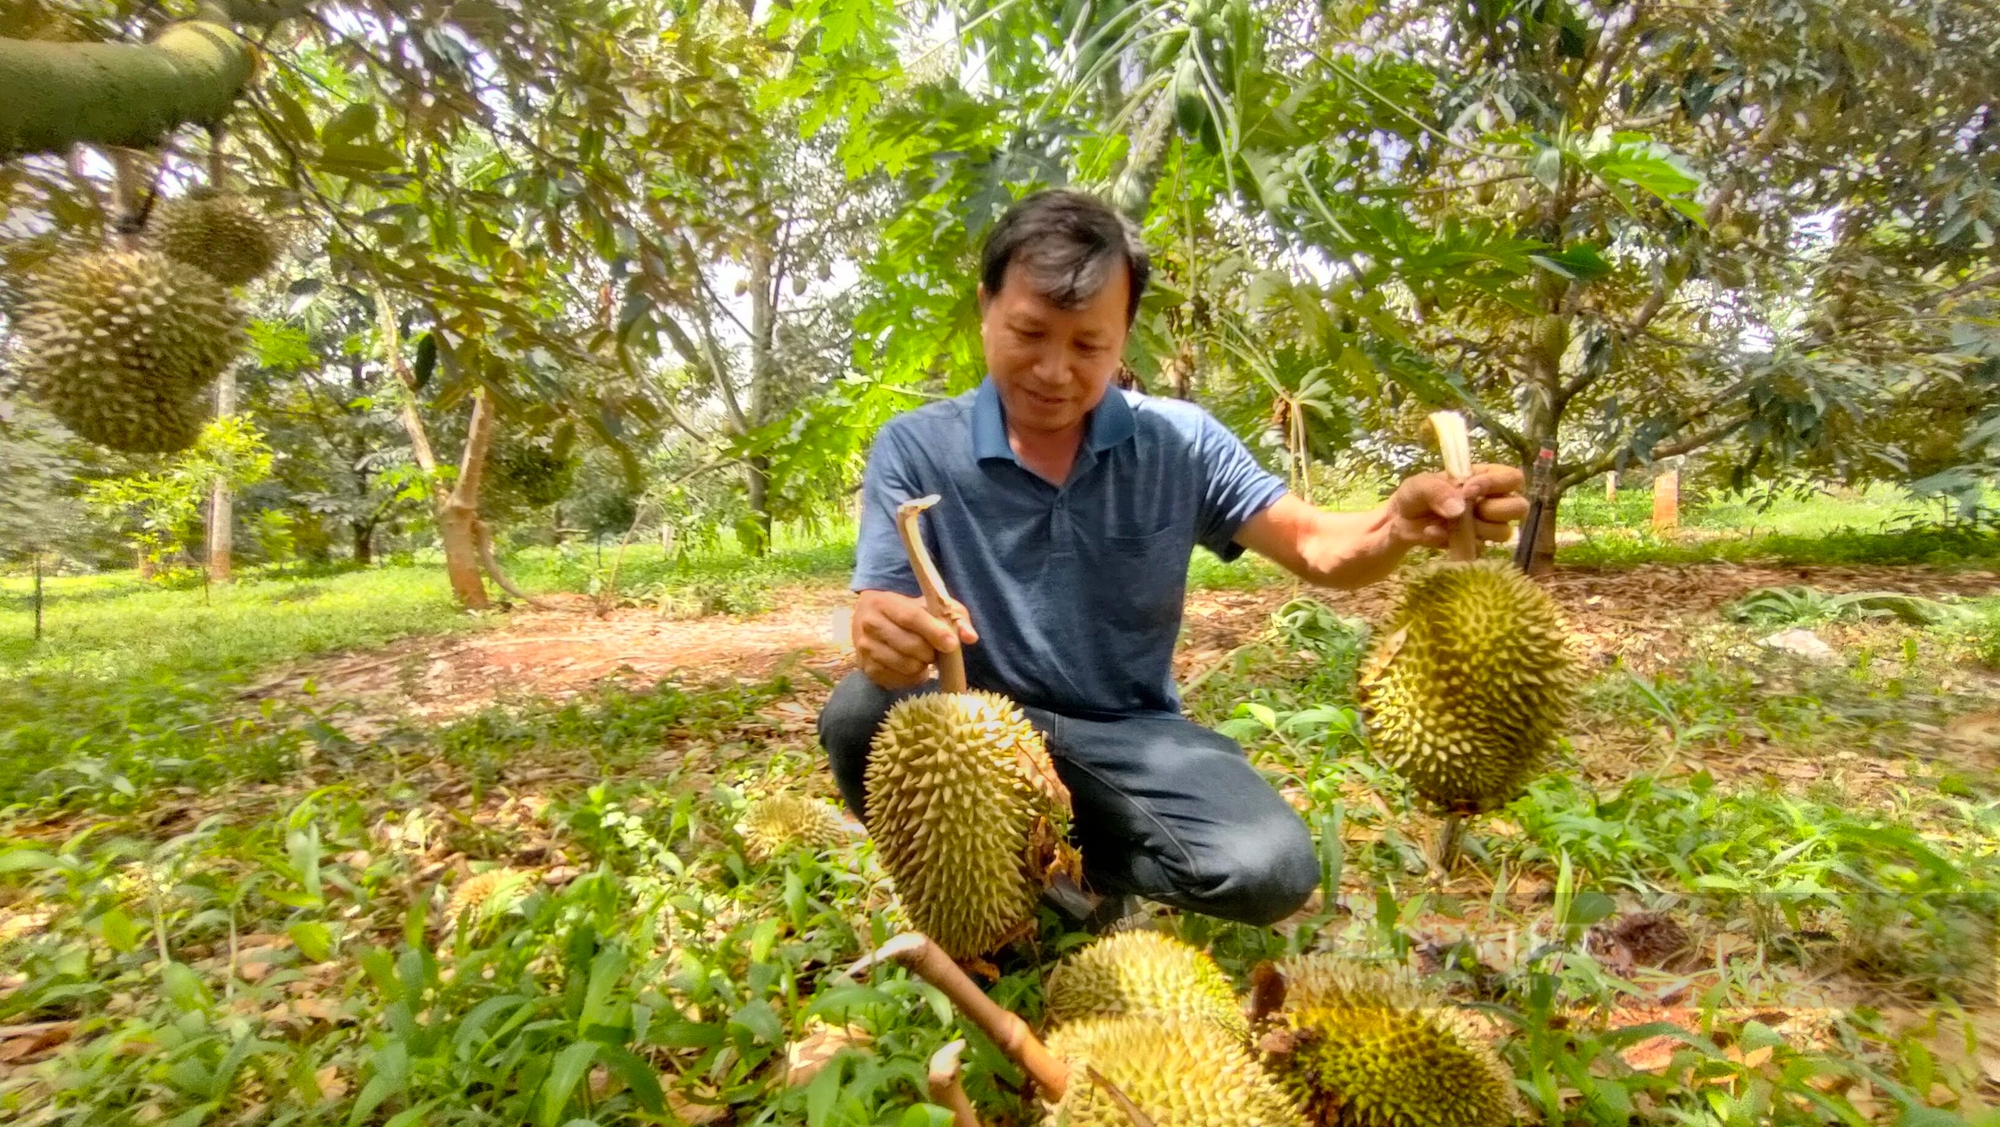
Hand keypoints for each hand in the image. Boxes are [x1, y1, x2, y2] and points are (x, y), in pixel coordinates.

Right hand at [850, 589, 978, 689]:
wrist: (870, 619)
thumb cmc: (906, 611)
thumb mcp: (930, 606)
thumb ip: (955, 617)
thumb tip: (971, 637)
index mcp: (884, 603)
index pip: (911, 618)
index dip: (934, 631)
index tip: (951, 644)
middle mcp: (870, 625)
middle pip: (910, 645)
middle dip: (931, 652)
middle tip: (935, 650)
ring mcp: (866, 649)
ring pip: (906, 666)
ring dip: (923, 665)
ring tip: (922, 656)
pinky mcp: (867, 669)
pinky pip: (900, 680)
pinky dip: (913, 677)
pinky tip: (912, 666)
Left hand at [1385, 463, 1529, 550]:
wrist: (1398, 522)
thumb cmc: (1414, 496)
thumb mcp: (1419, 485)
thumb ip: (1437, 490)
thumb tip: (1459, 508)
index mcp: (1484, 478)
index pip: (1513, 478)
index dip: (1497, 484)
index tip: (1468, 489)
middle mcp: (1491, 502)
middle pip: (1519, 508)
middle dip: (1493, 510)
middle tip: (1465, 509)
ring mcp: (1485, 526)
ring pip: (1503, 532)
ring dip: (1475, 528)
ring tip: (1446, 522)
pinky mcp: (1474, 546)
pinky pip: (1479, 549)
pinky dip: (1457, 543)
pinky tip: (1434, 534)